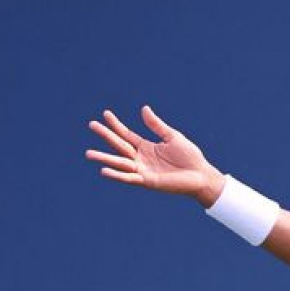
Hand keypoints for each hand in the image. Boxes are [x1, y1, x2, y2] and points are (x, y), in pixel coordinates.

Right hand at [86, 105, 224, 204]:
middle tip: (91, 125)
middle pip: (119, 145)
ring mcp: (143, 170)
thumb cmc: (190, 157)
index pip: (126, 134)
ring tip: (88, 153)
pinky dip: (117, 175)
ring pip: (120, 163)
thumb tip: (143, 108)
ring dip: (104, 158)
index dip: (116, 125)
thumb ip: (156, 125)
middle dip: (106, 136)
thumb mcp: (172, 136)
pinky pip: (129, 178)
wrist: (201, 175)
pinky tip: (104, 171)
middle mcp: (141, 159)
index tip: (105, 114)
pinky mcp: (147, 181)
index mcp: (146, 147)